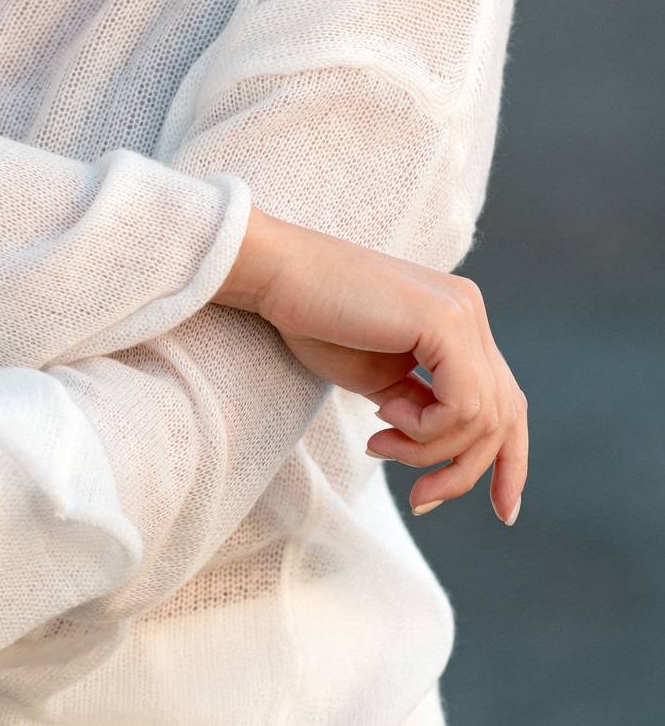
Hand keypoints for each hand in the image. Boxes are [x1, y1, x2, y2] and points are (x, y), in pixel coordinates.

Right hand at [216, 207, 527, 523]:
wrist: (278, 275)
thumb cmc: (316, 323)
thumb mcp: (381, 381)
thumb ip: (422, 409)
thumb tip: (451, 453)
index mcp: (459, 321)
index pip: (507, 400)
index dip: (512, 461)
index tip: (505, 513)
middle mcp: (470, 312)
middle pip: (504, 417)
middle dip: (464, 472)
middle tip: (420, 500)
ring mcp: (463, 313)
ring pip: (485, 419)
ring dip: (430, 451)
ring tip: (380, 440)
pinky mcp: (446, 321)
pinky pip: (463, 406)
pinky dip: (427, 429)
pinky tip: (386, 414)